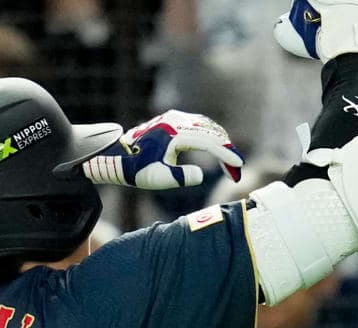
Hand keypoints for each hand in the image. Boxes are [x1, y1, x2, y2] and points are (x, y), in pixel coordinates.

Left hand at [82, 110, 243, 189]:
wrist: (118, 156)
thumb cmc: (138, 169)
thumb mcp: (159, 178)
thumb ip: (181, 177)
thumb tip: (201, 174)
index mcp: (174, 134)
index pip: (208, 143)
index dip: (226, 155)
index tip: (239, 167)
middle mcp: (177, 121)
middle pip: (212, 133)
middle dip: (227, 152)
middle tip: (236, 172)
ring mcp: (176, 118)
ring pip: (208, 128)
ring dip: (221, 144)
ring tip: (230, 164)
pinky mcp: (175, 120)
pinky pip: (200, 126)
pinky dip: (212, 138)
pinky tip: (218, 151)